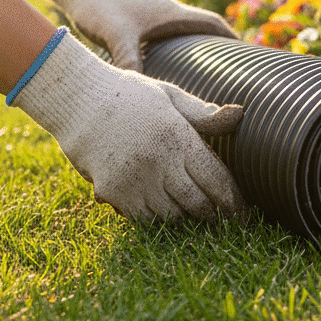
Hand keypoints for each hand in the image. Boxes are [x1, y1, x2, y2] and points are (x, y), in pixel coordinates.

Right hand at [10, 29, 245, 220]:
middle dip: (215, 217)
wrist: (76, 101)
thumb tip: (239, 115)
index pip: (216, 180)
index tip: (244, 214)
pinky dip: (157, 221)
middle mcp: (159, 162)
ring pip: (172, 216)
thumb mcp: (169, 96)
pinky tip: (166, 216)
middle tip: (227, 224)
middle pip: (198, 204)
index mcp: (178, 137)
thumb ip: (203, 114)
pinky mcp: (113, 192)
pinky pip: (143, 219)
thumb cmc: (128, 96)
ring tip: (199, 221)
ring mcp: (134, 180)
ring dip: (187, 220)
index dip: (233, 202)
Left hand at [32, 0, 234, 71]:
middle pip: (202, 29)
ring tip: (201, 74)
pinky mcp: (138, 18)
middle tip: (230, 71)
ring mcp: (153, 14)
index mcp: (172, 13)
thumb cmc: (99, 4)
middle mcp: (167, 12)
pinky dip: (173, 49)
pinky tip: (165, 67)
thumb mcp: (116, 35)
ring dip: (194, 48)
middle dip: (217, 47)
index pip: (212, 24)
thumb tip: (142, 89)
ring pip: (183, 33)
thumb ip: (130, 61)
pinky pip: (165, 35)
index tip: (248, 54)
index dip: (231, 38)